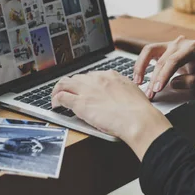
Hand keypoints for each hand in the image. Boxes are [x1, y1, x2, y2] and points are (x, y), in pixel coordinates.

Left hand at [51, 71, 171, 159]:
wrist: (138, 119)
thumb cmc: (140, 111)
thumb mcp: (133, 93)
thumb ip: (123, 91)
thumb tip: (120, 96)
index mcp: (111, 76)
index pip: (92, 75)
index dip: (86, 83)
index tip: (84, 89)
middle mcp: (97, 79)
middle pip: (77, 77)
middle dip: (72, 85)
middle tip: (69, 94)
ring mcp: (87, 90)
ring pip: (65, 83)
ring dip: (59, 89)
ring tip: (57, 97)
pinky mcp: (80, 103)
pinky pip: (61, 96)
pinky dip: (55, 99)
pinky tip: (55, 105)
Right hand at [134, 36, 194, 99]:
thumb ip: (190, 82)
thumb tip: (172, 83)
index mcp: (191, 48)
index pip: (173, 61)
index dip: (164, 75)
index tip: (157, 88)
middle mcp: (179, 43)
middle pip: (161, 60)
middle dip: (154, 79)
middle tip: (149, 94)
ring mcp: (169, 44)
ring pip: (149, 51)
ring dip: (141, 67)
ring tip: (137, 82)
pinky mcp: (163, 48)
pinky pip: (148, 53)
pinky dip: (141, 63)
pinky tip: (138, 75)